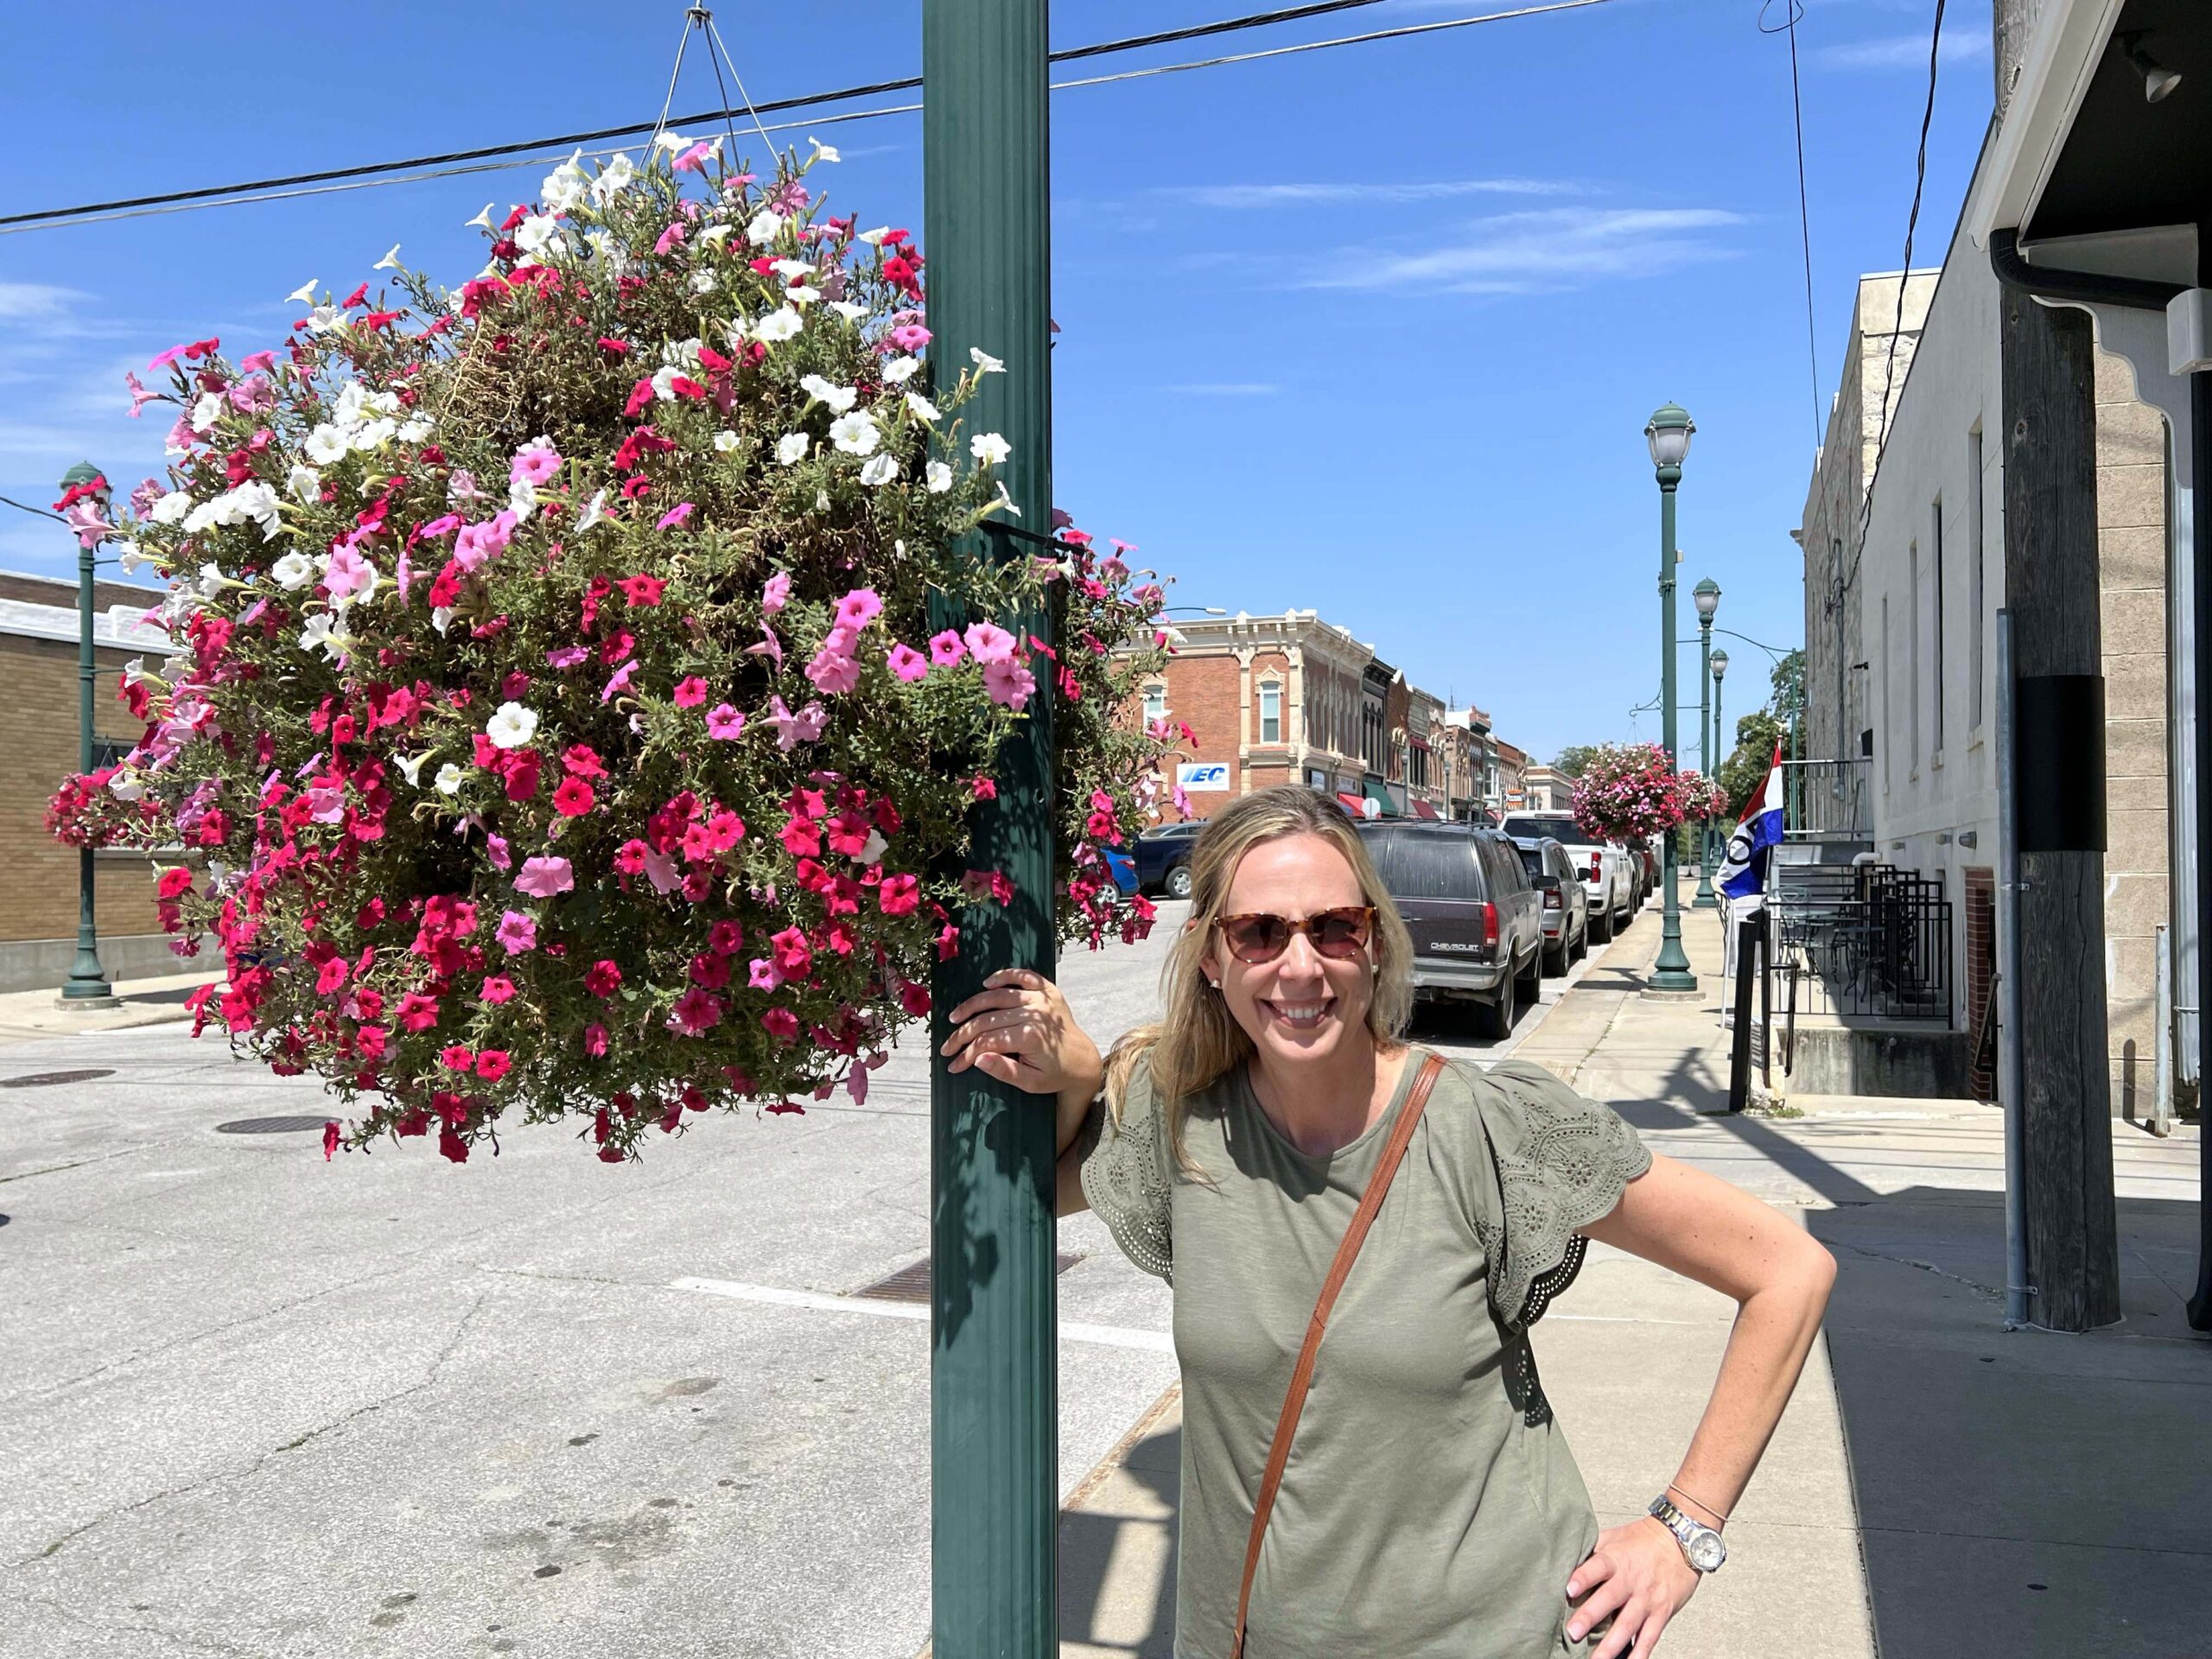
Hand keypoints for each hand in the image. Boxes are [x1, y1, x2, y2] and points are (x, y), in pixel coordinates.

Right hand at [940, 968, 1102, 1098]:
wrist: (1082, 1060)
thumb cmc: (1054, 1074)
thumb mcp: (1030, 1082)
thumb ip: (1004, 1071)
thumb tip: (977, 1059)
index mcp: (1031, 1037)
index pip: (988, 1041)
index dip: (967, 1052)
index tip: (952, 1064)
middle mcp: (1036, 1014)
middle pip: (988, 1019)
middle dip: (963, 1034)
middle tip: (946, 1046)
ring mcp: (1042, 999)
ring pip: (999, 996)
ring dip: (973, 1004)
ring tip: (955, 1016)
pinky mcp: (1048, 990)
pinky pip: (1024, 976)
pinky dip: (1004, 975)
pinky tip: (987, 982)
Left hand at [1564, 1516, 1700, 1656]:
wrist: (1681, 1541)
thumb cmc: (1642, 1540)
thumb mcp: (1614, 1537)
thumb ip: (1591, 1550)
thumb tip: (1562, 1559)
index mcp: (1617, 1559)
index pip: (1598, 1567)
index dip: (1583, 1577)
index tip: (1569, 1589)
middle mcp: (1632, 1580)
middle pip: (1609, 1599)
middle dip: (1590, 1616)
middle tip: (1572, 1632)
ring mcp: (1647, 1599)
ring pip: (1628, 1625)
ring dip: (1611, 1645)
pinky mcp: (1662, 1613)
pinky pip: (1650, 1637)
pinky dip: (1640, 1653)